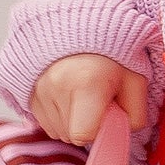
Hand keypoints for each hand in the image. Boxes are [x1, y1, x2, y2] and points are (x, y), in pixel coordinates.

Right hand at [31, 55, 150, 146]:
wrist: (81, 28)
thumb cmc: (112, 56)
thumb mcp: (136, 81)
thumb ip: (136, 114)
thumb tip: (121, 134)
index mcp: (87, 84)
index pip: (83, 134)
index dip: (98, 131)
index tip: (107, 115)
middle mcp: (56, 87)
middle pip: (70, 135)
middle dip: (87, 126)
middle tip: (97, 102)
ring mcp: (38, 89)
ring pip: (57, 131)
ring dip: (72, 122)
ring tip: (83, 97)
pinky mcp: (27, 91)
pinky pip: (44, 122)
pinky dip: (59, 116)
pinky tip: (69, 97)